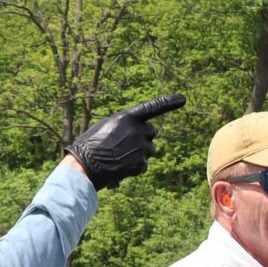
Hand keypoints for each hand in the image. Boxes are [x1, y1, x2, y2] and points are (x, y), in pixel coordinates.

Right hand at [67, 93, 186, 188]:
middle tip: (127, 144)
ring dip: (139, 153)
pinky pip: (143, 165)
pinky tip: (120, 167)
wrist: (85, 166)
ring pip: (149, 150)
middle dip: (144, 137)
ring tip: (119, 157)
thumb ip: (124, 126)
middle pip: (152, 132)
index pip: (152, 107)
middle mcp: (137, 130)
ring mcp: (141, 148)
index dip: (168, 102)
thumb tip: (137, 132)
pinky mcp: (141, 163)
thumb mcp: (105, 127)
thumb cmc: (90, 145)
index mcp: (127, 118)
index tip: (182, 98)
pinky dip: (134, 167)